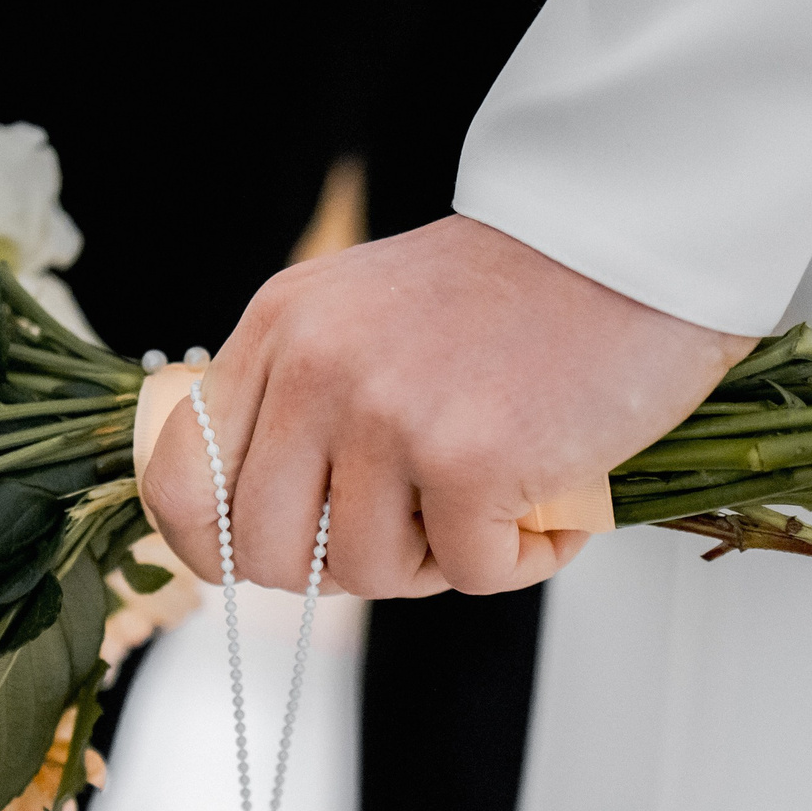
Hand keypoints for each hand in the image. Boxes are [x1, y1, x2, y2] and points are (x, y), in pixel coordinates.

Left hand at [141, 216, 756, 597]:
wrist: (629, 236)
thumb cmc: (518, 290)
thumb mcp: (365, 318)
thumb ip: (305, 400)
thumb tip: (259, 528)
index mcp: (280, 331)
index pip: (182, 482)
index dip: (213, 551)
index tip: (265, 565)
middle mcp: (316, 370)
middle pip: (266, 552)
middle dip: (341, 571)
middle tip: (415, 535)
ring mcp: (387, 415)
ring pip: (369, 573)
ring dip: (440, 562)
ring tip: (496, 498)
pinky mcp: (469, 460)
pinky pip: (470, 574)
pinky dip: (522, 557)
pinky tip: (552, 500)